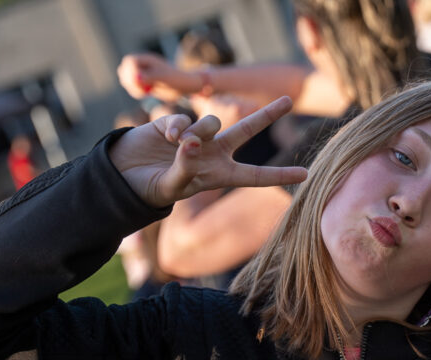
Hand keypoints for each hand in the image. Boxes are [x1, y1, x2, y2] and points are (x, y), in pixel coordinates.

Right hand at [107, 96, 307, 207]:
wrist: (124, 176)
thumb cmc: (151, 189)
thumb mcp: (172, 186)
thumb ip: (186, 166)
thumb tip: (193, 143)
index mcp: (220, 174)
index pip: (256, 175)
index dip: (280, 175)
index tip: (306, 174)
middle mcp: (213, 153)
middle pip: (246, 130)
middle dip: (267, 115)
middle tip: (289, 99)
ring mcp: (196, 136)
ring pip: (211, 122)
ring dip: (198, 132)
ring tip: (180, 146)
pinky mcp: (176, 123)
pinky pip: (184, 119)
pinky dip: (176, 127)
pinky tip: (165, 137)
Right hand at [117, 52, 193, 101]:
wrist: (183, 85)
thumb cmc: (176, 78)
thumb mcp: (164, 77)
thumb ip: (149, 77)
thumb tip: (137, 79)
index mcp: (145, 58)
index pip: (129, 61)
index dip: (131, 72)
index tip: (139, 83)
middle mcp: (140, 64)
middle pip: (124, 70)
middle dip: (130, 81)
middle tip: (142, 91)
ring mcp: (140, 73)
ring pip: (126, 80)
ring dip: (132, 88)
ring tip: (145, 92)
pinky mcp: (141, 83)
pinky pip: (132, 88)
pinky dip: (136, 92)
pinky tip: (146, 94)